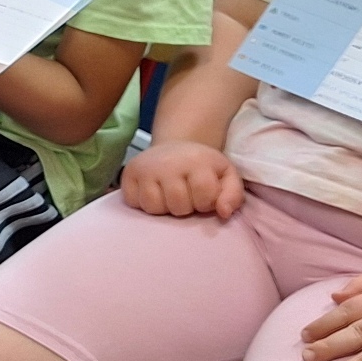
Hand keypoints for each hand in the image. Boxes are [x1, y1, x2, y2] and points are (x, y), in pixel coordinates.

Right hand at [120, 139, 244, 217]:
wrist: (175, 147)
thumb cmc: (203, 167)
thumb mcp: (226, 176)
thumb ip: (233, 196)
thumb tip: (222, 213)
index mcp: (197, 161)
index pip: (204, 198)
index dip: (206, 203)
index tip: (204, 195)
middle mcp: (168, 162)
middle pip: (177, 206)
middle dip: (185, 208)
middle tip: (186, 196)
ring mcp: (145, 167)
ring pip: (153, 207)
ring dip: (164, 209)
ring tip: (170, 197)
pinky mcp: (128, 173)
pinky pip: (134, 203)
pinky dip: (144, 204)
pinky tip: (154, 193)